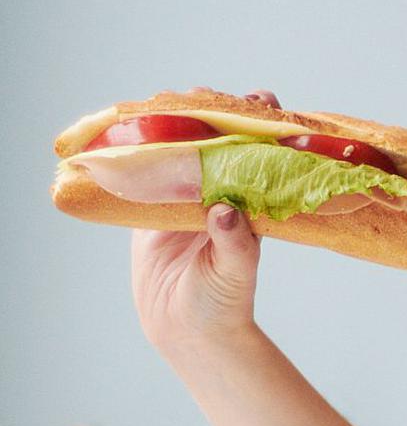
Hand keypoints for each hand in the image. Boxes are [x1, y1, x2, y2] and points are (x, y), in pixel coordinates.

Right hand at [130, 88, 278, 353]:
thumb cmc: (223, 302)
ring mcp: (185, 198)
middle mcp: (220, 194)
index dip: (261, 124)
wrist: (187, 330)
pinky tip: (126, 131)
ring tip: (165, 102)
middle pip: (218, 141)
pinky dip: (136, 152)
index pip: (261, 154)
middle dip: (211, 113)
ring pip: (180, 151)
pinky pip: (144, 174)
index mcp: (250, 203)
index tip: (260, 102)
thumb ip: (235, 242)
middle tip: (200, 95)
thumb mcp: (235, 272)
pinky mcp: (152, 208)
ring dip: (173, 125)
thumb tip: (226, 211)